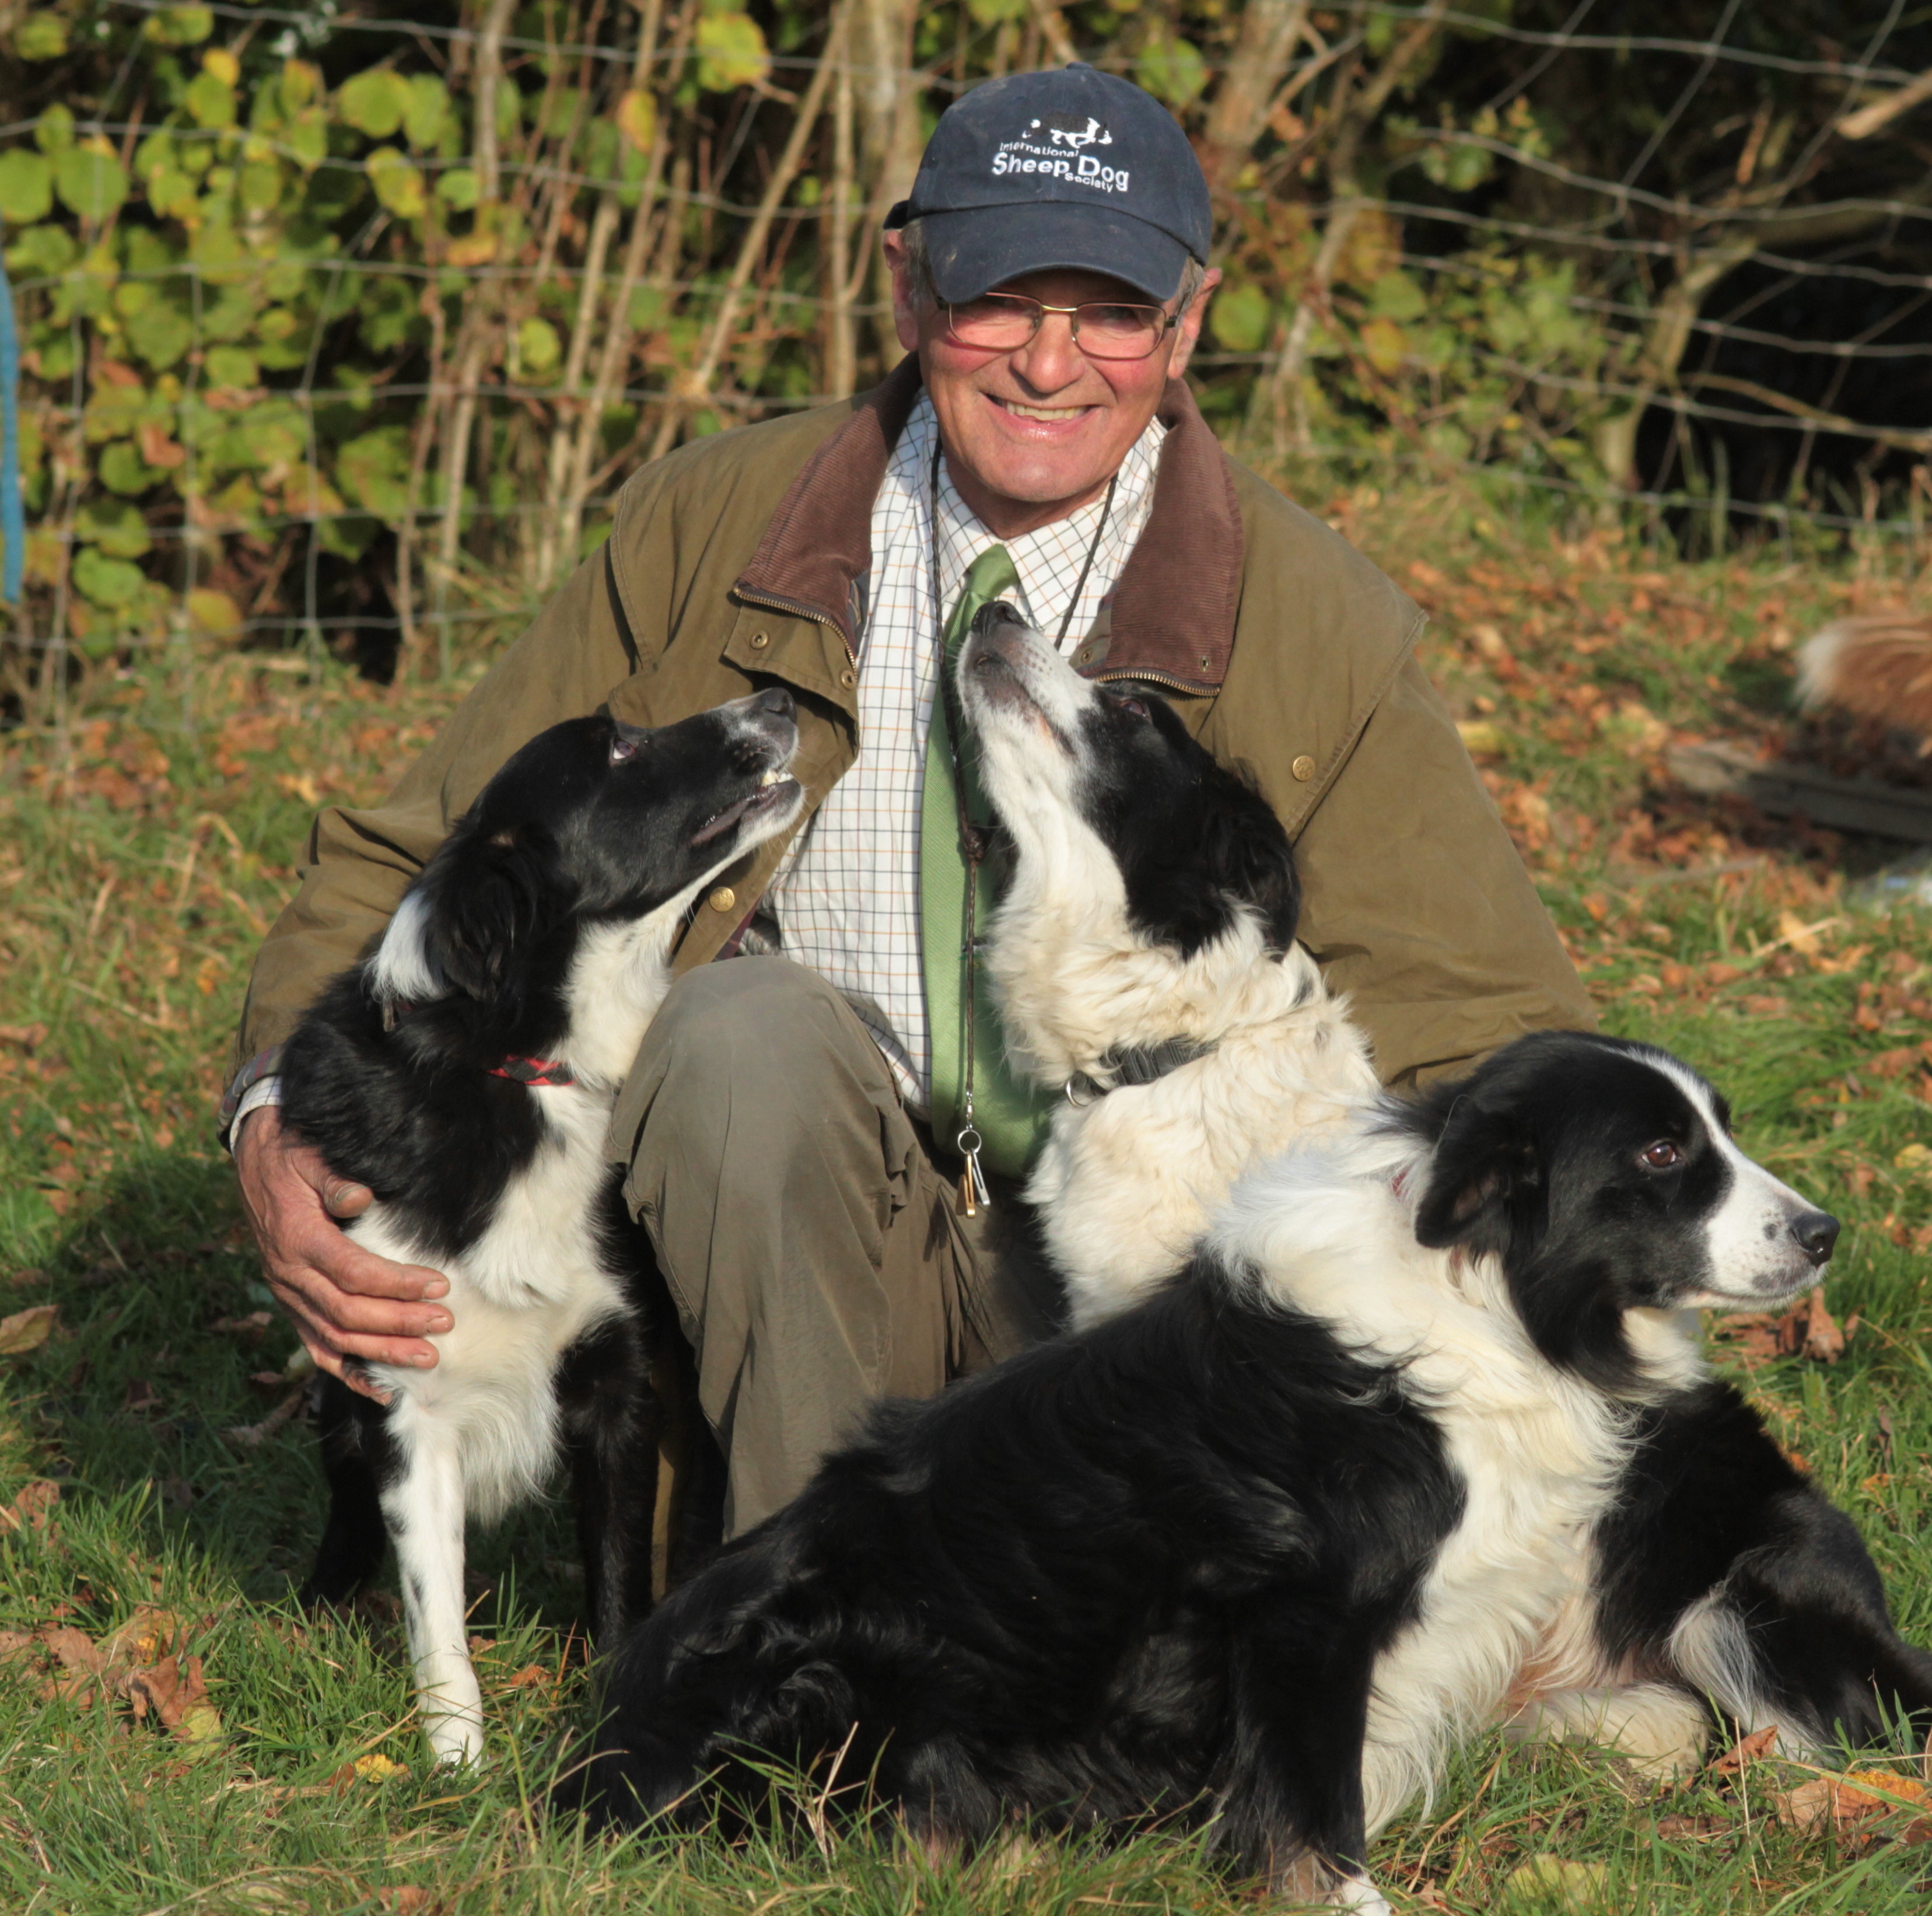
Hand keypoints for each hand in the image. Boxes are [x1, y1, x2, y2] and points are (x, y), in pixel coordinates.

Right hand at [234, 1103, 451, 1399]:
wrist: (254, 1162)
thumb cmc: (292, 1157)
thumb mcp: (310, 1157)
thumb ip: (333, 1179)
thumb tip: (359, 1197)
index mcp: (299, 1240)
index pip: (353, 1273)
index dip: (397, 1283)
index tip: (440, 1285)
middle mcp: (290, 1275)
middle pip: (348, 1312)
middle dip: (399, 1323)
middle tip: (445, 1323)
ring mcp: (288, 1295)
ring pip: (335, 1337)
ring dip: (382, 1352)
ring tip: (428, 1358)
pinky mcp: (291, 1304)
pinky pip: (317, 1347)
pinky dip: (349, 1371)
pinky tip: (382, 1390)